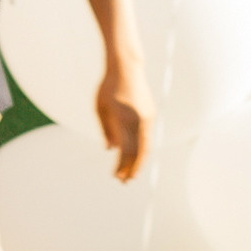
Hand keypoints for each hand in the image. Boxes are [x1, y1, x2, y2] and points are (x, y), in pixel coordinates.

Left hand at [96, 50, 150, 182]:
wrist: (127, 68)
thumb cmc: (109, 87)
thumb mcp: (100, 108)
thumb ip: (106, 129)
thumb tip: (111, 149)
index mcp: (124, 119)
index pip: (125, 150)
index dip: (122, 166)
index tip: (117, 177)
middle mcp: (138, 120)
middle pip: (137, 151)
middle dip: (131, 168)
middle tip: (124, 182)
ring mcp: (146, 118)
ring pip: (144, 146)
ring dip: (137, 161)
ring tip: (130, 173)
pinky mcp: (150, 115)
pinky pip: (146, 138)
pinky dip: (141, 149)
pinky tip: (134, 157)